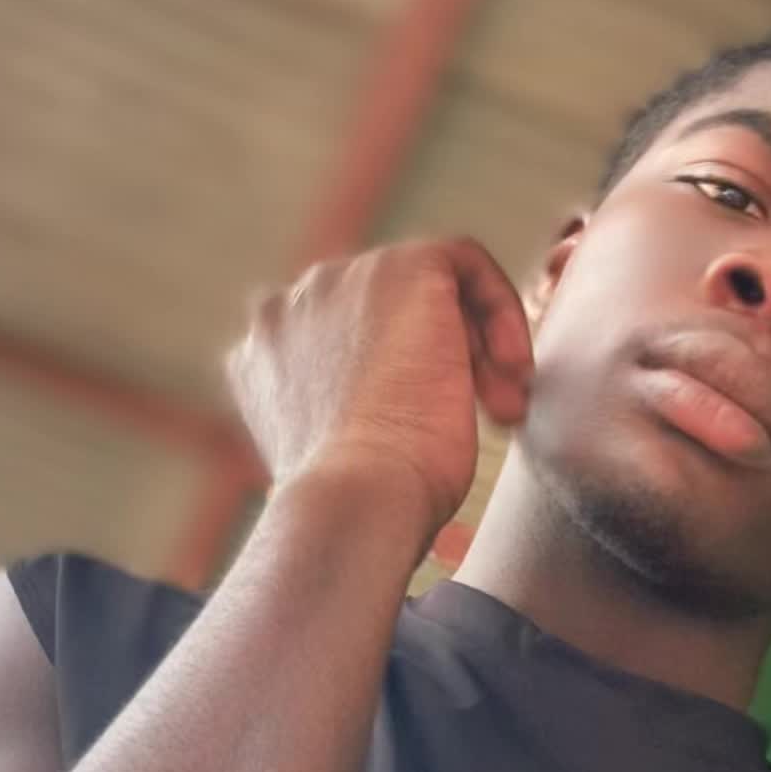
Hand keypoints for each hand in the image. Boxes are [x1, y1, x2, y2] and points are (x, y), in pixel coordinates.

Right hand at [222, 237, 533, 550]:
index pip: (335, 345)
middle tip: (483, 417)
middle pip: (380, 314)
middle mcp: (286, 310)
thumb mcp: (338, 456)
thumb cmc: (360, 506)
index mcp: (259, 358)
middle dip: (439, 360)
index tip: (428, 430)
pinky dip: (502, 312)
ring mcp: (338, 280)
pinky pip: (467, 265)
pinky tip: (511, 372)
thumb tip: (388, 413)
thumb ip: (345, 416)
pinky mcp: (401, 267)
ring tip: (499, 408)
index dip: (393, 380)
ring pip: (425, 290)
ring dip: (473, 347)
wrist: (358, 498)